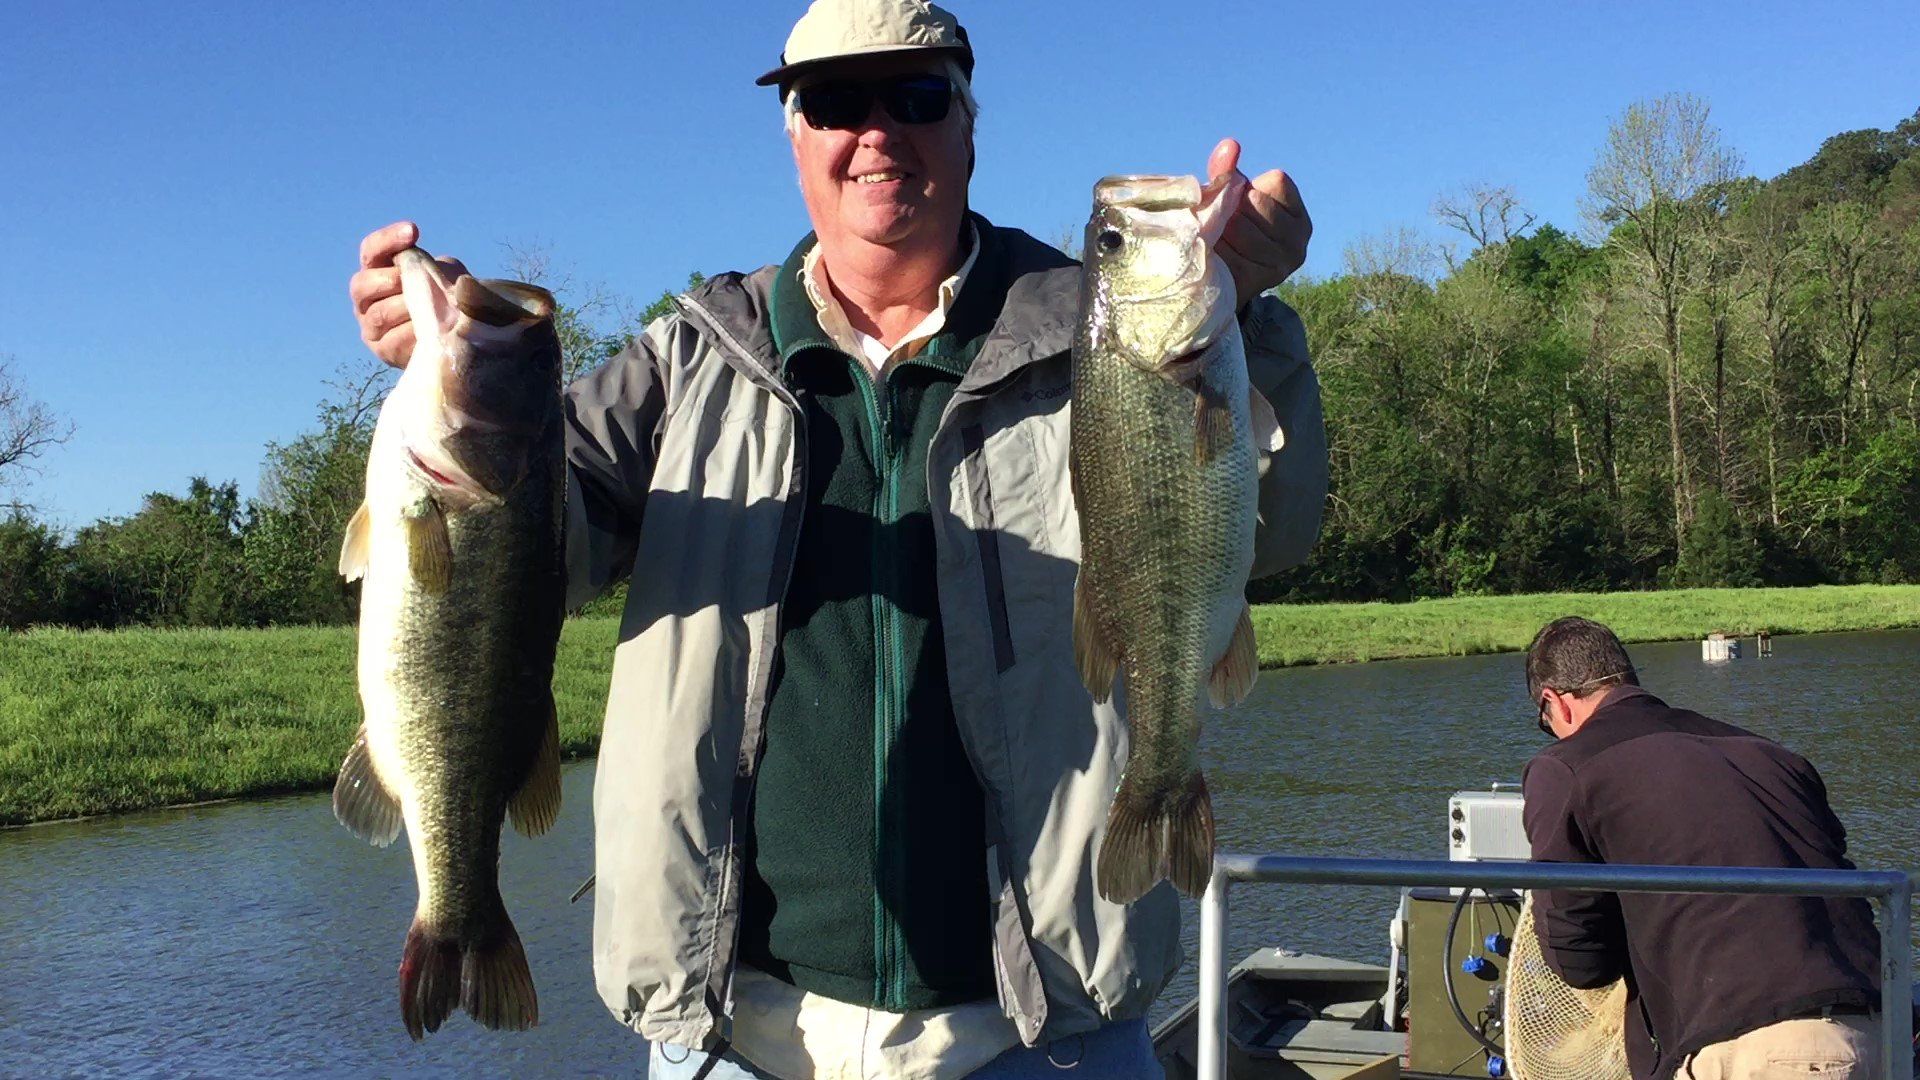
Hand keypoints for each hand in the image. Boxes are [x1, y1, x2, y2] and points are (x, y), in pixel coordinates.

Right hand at [349, 221, 469, 368]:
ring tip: (429, 307)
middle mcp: (365, 297)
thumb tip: (443, 276)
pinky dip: (411, 334)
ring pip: (378, 314)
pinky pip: (392, 341)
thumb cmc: (443, 299)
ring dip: (404, 309)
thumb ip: (441, 269)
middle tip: (412, 280)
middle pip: (362, 284)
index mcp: (377, 270)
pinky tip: (428, 331)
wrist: (450, 338)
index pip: (372, 249)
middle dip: (390, 280)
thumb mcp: (445, 277)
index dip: (388, 239)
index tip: (413, 231)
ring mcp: (370, 325)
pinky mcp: (382, 349)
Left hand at [1206, 139, 1311, 309]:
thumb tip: (1231, 144)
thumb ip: (1227, 172)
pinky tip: (1214, 256)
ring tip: (1216, 239)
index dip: (1247, 189)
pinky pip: (1231, 249)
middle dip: (1230, 208)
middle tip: (1222, 225)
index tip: (1239, 205)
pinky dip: (1216, 250)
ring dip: (1219, 228)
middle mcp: (1300, 240)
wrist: (1211, 281)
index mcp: (1298, 216)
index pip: (1275, 181)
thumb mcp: (1228, 198)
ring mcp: (1284, 262)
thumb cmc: (1223, 231)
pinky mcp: (1262, 279)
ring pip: (1241, 225)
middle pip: (1256, 201)